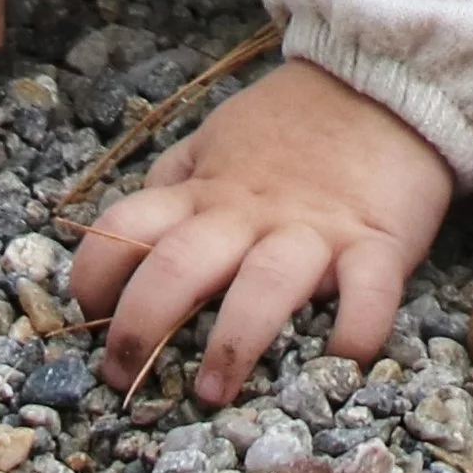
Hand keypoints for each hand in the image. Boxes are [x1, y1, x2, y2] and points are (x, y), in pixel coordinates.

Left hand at [68, 59, 451, 405]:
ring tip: (214, 391)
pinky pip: (367, 292)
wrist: (384, 81)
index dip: (96, 271)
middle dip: (141, 326)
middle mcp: (249, 214)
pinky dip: (355, 331)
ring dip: (233, 341)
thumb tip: (126, 237)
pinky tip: (342, 364)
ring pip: (264, 284)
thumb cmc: (292, 126)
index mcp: (206, 191)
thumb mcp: (218, 140)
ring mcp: (313, 230)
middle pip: (179, 265)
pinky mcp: (376, 242)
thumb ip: (176, 184)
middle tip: (122, 379)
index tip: (88, 314)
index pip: (129, 226)